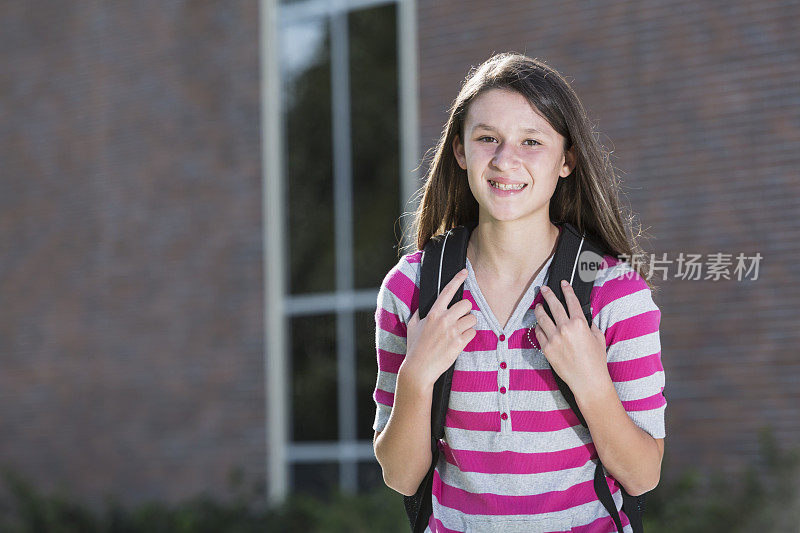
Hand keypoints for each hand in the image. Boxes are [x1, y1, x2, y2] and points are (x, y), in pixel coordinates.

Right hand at [402, 268, 476, 387]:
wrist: (419, 369)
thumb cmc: (415, 348)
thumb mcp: (412, 326)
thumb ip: (419, 314)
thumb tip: (423, 307)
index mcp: (433, 313)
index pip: (447, 291)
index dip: (457, 279)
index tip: (465, 271)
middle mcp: (444, 319)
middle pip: (467, 304)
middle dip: (466, 311)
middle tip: (461, 318)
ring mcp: (452, 331)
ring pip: (472, 319)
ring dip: (468, 324)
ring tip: (459, 332)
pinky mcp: (459, 343)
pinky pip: (473, 333)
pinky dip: (468, 337)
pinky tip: (459, 342)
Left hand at [533, 280, 609, 392]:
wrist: (587, 380)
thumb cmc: (596, 360)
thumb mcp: (598, 338)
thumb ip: (590, 326)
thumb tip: (584, 319)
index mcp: (580, 323)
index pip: (571, 301)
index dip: (567, 290)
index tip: (563, 283)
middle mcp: (565, 328)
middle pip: (553, 305)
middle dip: (548, 294)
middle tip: (543, 288)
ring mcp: (554, 338)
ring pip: (542, 318)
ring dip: (539, 309)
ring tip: (538, 305)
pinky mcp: (546, 348)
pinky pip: (539, 333)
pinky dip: (538, 327)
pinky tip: (539, 325)